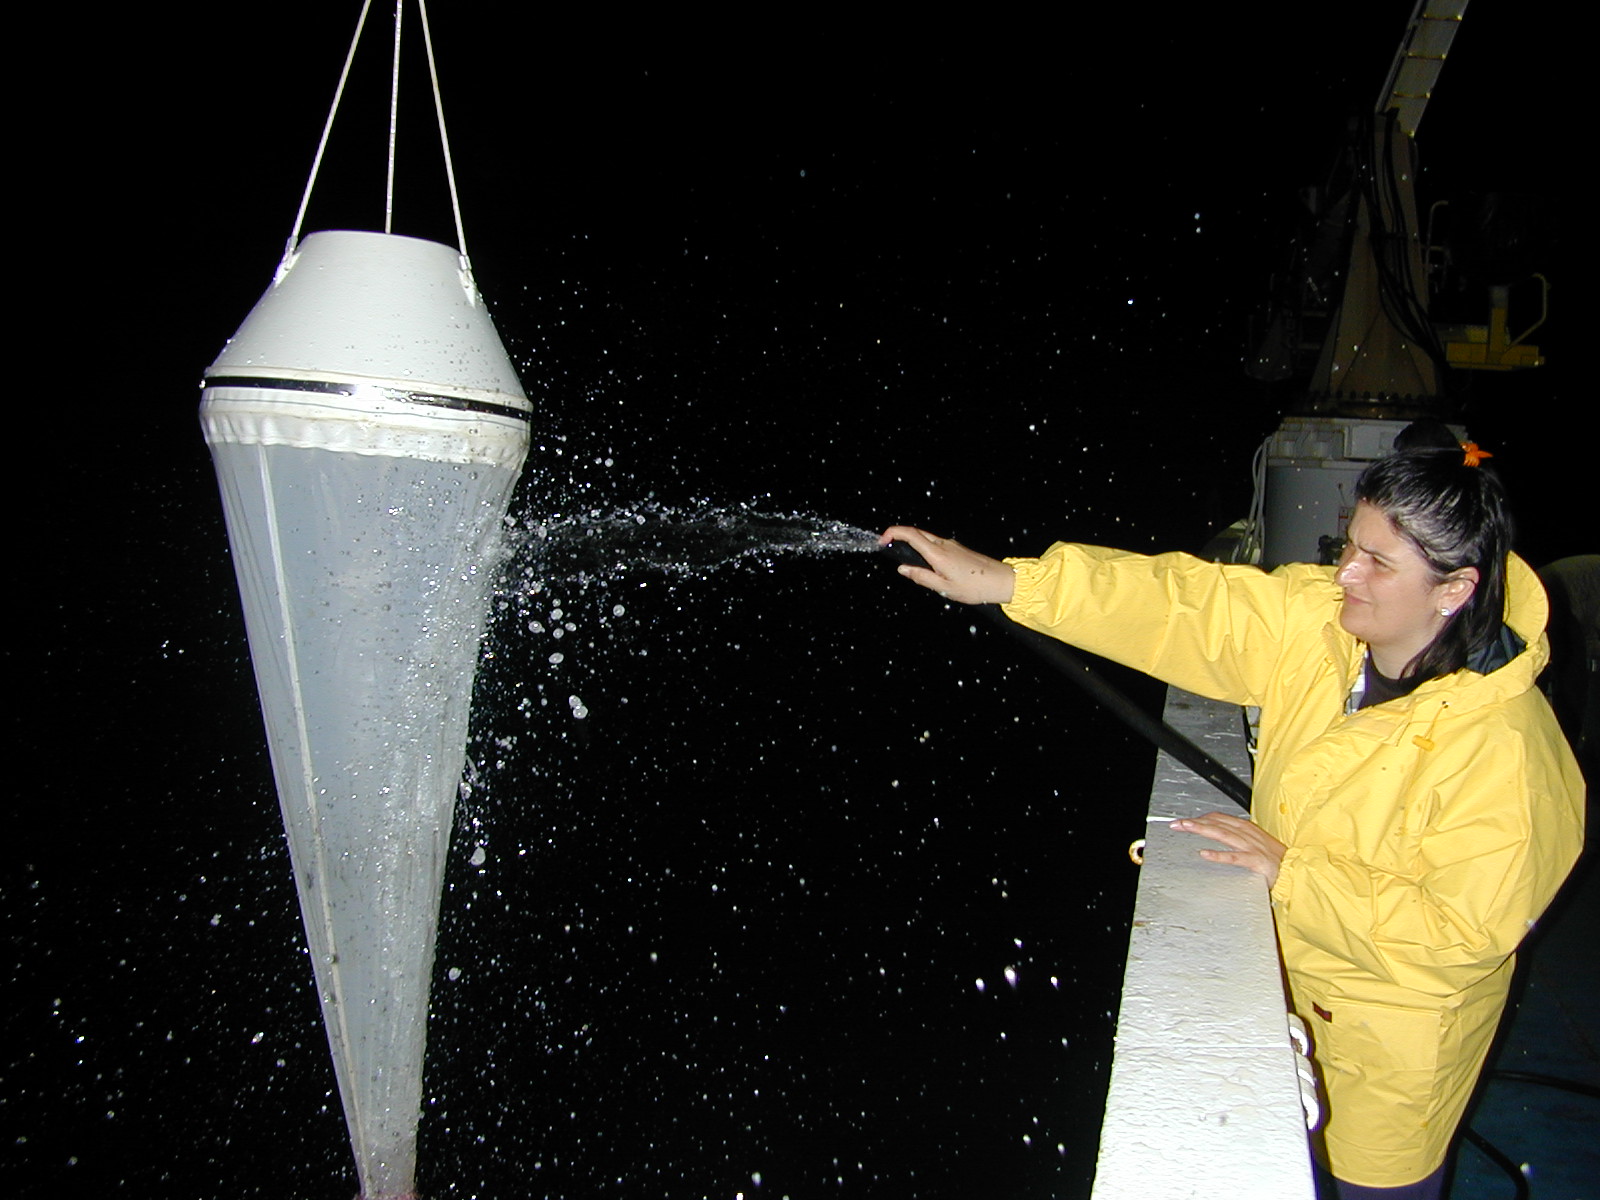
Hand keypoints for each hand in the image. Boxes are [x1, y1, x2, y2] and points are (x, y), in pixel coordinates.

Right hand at [879, 526, 1015, 605]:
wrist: (1001, 581)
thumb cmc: (974, 587)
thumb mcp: (944, 588)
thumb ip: (921, 577)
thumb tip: (903, 569)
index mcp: (938, 554)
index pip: (911, 535)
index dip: (893, 533)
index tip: (882, 541)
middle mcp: (944, 545)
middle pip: (917, 533)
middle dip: (900, 536)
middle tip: (889, 548)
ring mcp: (952, 545)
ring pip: (927, 539)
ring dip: (913, 544)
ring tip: (911, 564)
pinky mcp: (957, 549)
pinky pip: (936, 545)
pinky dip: (926, 550)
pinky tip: (930, 567)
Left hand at [1170, 812, 1285, 887]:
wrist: (1296, 871)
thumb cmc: (1277, 860)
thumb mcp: (1256, 844)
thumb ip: (1239, 840)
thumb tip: (1220, 837)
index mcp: (1247, 829)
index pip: (1220, 818)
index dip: (1202, 818)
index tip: (1186, 821)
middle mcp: (1248, 834)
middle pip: (1217, 824)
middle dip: (1195, 822)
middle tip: (1176, 823)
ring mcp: (1252, 847)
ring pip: (1223, 835)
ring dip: (1202, 830)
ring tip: (1186, 827)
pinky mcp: (1256, 861)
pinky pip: (1234, 857)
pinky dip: (1218, 855)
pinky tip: (1204, 853)